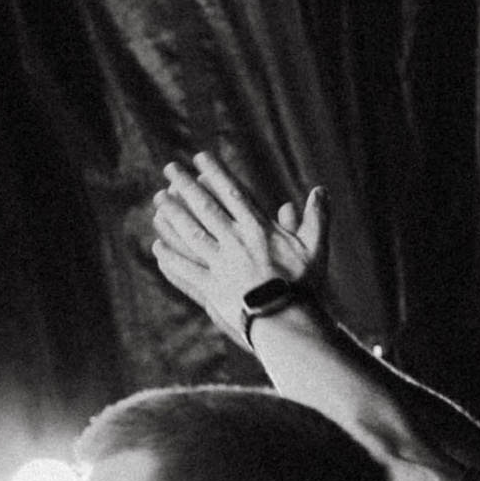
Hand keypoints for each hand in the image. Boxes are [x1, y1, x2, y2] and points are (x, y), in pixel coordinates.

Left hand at [151, 155, 328, 350]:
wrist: (287, 322)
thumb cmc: (304, 286)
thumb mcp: (316, 248)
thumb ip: (317, 217)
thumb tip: (320, 189)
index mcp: (259, 229)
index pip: (233, 193)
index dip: (215, 173)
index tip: (200, 158)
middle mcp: (235, 241)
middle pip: (205, 207)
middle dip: (186, 185)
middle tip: (170, 168)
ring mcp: (221, 264)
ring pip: (191, 233)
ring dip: (173, 214)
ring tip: (159, 199)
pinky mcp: (212, 288)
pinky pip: (186, 269)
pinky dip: (171, 258)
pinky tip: (158, 248)